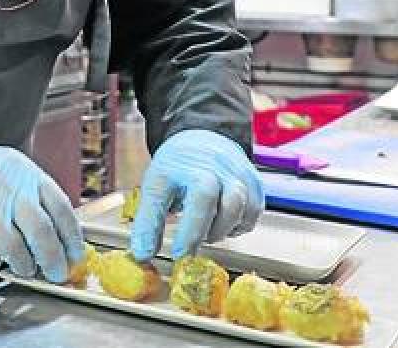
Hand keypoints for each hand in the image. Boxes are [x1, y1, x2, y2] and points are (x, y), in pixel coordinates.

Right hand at [0, 132, 84, 282]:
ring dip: (24, 264)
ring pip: (15, 248)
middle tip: (56, 273)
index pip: (61, 208)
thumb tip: (62, 237)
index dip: (72, 238)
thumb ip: (35, 196)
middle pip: (41, 231)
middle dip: (54, 259)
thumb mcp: (13, 169)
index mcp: (25, 173)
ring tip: (24, 265)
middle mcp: (7, 188)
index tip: (75, 255)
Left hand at [129, 130, 264, 260]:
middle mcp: (215, 167)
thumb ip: (148, 222)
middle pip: (217, 200)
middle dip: (200, 232)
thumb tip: (143, 255)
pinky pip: (251, 214)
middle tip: (186, 253)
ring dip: (219, 230)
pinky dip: (237, 226)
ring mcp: (238, 174)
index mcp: (185, 166)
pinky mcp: (254, 185)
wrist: (203, 141)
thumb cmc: (178, 168)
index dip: (186, 230)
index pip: (186, 197)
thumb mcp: (156, 187)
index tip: (177, 254)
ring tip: (203, 232)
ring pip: (238, 209)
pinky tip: (220, 223)